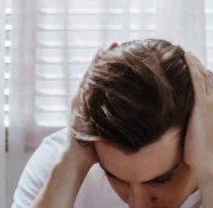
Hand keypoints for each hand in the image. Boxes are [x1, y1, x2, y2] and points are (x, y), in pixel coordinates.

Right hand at [63, 42, 121, 169]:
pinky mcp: (76, 110)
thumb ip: (116, 124)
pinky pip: (83, 91)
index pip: (100, 81)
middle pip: (93, 74)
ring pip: (87, 79)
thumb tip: (137, 121)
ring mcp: (77, 104)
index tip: (119, 51)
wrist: (74, 161)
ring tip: (105, 49)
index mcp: (90, 105)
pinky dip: (90, 79)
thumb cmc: (92, 150)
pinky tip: (96, 69)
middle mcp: (82, 101)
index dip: (108, 66)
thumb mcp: (107, 133)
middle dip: (102, 58)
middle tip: (114, 42)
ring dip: (96, 64)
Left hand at [183, 53, 212, 178]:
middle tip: (187, 55)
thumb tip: (191, 127)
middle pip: (210, 78)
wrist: (211, 164)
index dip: (204, 77)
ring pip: (204, 75)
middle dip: (199, 67)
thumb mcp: (207, 137)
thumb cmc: (206, 158)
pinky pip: (197, 79)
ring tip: (184, 53)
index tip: (195, 69)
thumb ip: (203, 126)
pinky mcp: (204, 104)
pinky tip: (184, 56)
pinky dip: (191, 66)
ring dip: (195, 63)